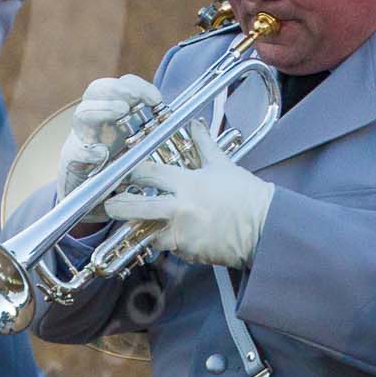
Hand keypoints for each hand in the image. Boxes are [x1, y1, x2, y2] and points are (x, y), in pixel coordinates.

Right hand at [59, 75, 163, 198]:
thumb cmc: (121, 173)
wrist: (93, 203)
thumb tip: (193, 126)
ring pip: (82, 114)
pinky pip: (74, 153)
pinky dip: (86, 151)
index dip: (136, 86)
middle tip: (135, 98)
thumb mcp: (143, 150)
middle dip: (116, 89)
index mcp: (113, 115)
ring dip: (101, 109)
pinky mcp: (71, 164)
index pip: (120, 87)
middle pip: (96, 91)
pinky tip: (100, 154)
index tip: (157, 98)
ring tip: (120, 111)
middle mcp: (94, 122)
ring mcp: (80, 140)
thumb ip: (158, 136)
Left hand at [106, 120, 274, 267]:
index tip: (119, 173)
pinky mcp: (190, 252)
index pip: (147, 173)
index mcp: (186, 182)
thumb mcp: (222, 165)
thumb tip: (195, 124)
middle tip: (109, 205)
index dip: (130, 173)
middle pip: (135, 208)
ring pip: (147, 233)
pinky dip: (170, 243)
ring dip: (142, 229)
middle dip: (117, 206)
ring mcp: (183, 233)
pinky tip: (174, 235)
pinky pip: (170, 248)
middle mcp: (179, 208)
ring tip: (137, 224)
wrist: (267, 226)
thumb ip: (203, 144)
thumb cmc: (245, 194)